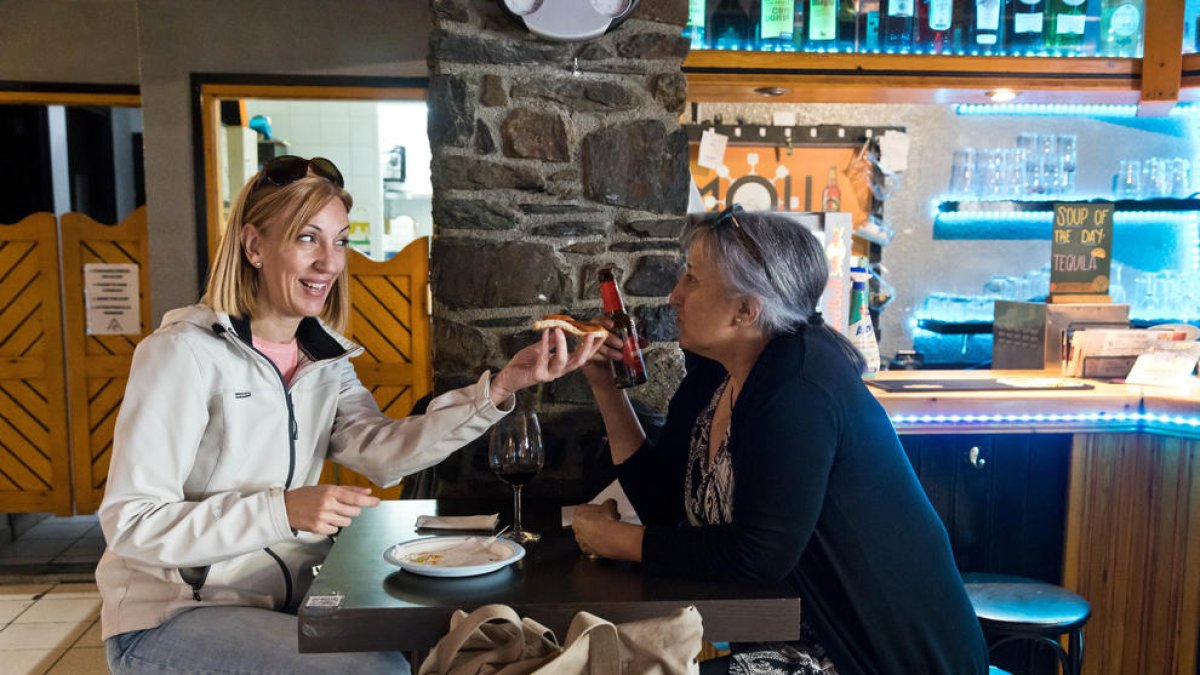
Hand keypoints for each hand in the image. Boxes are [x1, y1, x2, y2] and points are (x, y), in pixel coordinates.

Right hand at [284, 485, 379, 534]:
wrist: (286, 507)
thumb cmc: (306, 496)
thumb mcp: (326, 488)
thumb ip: (348, 490)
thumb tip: (366, 491)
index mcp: (330, 491)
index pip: (354, 497)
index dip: (368, 501)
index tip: (377, 502)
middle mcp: (327, 504)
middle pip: (353, 512)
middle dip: (352, 511)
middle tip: (342, 508)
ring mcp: (323, 517)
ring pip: (346, 522)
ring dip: (342, 519)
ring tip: (330, 514)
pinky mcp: (318, 528)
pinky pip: (335, 530)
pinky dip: (332, 526)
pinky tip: (323, 520)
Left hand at [491, 328, 605, 404]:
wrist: (508, 377)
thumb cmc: (524, 364)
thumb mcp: (540, 349)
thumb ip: (550, 341)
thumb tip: (561, 328)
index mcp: (561, 364)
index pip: (582, 356)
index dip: (593, 346)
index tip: (601, 333)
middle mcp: (558, 371)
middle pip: (579, 361)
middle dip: (586, 347)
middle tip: (590, 333)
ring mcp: (549, 374)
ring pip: (563, 361)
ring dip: (563, 344)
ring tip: (561, 329)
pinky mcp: (538, 375)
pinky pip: (544, 359)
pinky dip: (545, 344)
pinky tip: (545, 332)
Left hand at [572, 499, 620, 556]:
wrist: (609, 536)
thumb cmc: (605, 520)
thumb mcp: (610, 504)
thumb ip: (608, 503)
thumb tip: (610, 504)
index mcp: (578, 512)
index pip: (585, 509)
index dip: (596, 510)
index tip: (603, 511)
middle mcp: (576, 526)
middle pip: (586, 522)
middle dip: (596, 521)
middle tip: (607, 520)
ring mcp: (580, 539)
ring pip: (588, 535)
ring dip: (596, 533)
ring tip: (609, 531)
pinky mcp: (585, 549)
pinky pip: (591, 545)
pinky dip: (598, 543)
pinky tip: (607, 540)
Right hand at [580, 317, 649, 388]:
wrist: (610, 382)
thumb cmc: (617, 365)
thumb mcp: (627, 351)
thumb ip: (634, 344)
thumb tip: (645, 341)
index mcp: (602, 332)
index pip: (598, 321)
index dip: (604, 320)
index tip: (613, 324)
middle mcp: (592, 338)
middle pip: (595, 330)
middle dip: (609, 336)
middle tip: (621, 344)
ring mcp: (586, 348)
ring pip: (594, 343)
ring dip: (608, 349)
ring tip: (620, 356)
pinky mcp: (583, 358)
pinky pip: (589, 353)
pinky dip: (601, 356)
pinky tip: (608, 360)